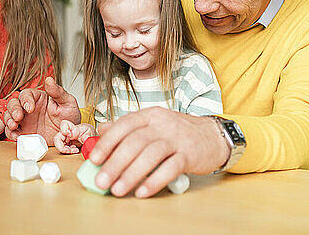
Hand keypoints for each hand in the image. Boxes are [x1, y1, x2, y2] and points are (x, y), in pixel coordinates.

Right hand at [3, 77, 80, 144]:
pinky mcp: (23, 132)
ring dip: (9, 120)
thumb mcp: (68, 103)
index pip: (26, 94)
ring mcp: (24, 120)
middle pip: (13, 103)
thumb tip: (49, 79)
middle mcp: (29, 108)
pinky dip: (10, 133)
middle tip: (18, 117)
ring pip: (9, 116)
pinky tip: (16, 136)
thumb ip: (58, 92)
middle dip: (13, 110)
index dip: (25, 100)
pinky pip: (11, 132)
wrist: (70, 135)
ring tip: (14, 125)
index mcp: (38, 98)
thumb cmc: (69, 117)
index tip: (30, 108)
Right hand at [53, 120, 96, 153]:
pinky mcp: (65, 144)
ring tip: (75, 150)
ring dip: (66, 150)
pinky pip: (63, 149)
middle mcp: (66, 133)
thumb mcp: (89, 132)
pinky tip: (74, 150)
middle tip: (69, 149)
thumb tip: (85, 139)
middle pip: (57, 138)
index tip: (68, 134)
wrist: (87, 135)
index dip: (63, 129)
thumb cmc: (86, 131)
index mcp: (72, 127)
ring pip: (59, 145)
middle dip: (61, 146)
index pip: (64, 124)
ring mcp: (65, 139)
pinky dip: (68, 151)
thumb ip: (87, 135)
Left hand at [89, 107, 230, 197]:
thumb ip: (128, 128)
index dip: (108, 142)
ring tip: (117, 190)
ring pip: (151, 155)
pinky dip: (155, 181)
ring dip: (131, 174)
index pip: (125, 125)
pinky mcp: (190, 155)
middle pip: (135, 142)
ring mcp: (177, 139)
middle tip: (101, 181)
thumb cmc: (178, 133)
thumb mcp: (153, 124)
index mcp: (150, 115)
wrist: (213, 136)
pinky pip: (170, 168)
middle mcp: (163, 124)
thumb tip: (101, 131)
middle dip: (115, 163)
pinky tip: (142, 192)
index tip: (94, 159)